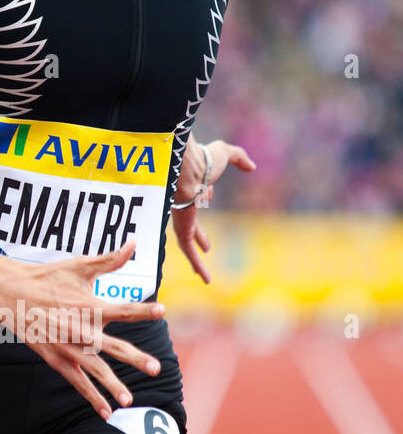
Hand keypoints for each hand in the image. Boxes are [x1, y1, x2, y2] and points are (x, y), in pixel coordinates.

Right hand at [0, 241, 164, 418]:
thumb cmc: (46, 276)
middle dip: (135, 358)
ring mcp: (67, 346)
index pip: (122, 309)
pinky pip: (77, 381)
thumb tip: (133, 244)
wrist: (8, 292)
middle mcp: (80, 329)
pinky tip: (107, 413)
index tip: (162, 310)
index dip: (143, 309)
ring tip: (130, 401)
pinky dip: (92, 397)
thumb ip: (109, 260)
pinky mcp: (56, 358)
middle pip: (113, 346)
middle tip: (155, 367)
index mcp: (88, 305)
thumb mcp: (77, 266)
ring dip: (113, 386)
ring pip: (95, 370)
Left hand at [171, 137, 255, 283]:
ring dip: (195, 258)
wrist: (186, 168)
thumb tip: (252, 167)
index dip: (203, 199)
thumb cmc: (203, 159)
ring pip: (187, 243)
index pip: (197, 200)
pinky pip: (188, 252)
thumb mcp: (225, 154)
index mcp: (191, 189)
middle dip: (198, 235)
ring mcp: (181, 220)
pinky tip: (205, 279)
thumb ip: (238, 157)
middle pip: (191, 225)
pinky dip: (197, 265)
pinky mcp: (181, 231)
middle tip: (205, 246)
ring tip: (203, 274)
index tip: (207, 199)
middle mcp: (183, 206)